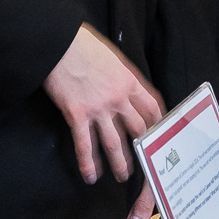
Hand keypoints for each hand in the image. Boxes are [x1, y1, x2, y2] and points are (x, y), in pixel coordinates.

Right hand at [44, 23, 163, 184]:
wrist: (58, 43)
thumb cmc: (83, 45)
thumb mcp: (113, 57)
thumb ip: (122, 77)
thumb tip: (127, 90)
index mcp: (130, 81)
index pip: (153, 108)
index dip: (159, 125)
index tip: (161, 138)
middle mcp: (118, 97)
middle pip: (138, 130)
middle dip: (143, 150)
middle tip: (145, 164)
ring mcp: (98, 108)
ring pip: (115, 143)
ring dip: (120, 163)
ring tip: (122, 176)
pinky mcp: (77, 114)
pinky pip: (85, 145)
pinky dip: (88, 163)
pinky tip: (90, 175)